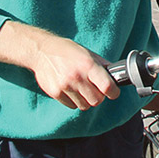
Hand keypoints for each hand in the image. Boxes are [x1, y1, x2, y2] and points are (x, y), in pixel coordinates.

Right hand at [0, 21, 118, 109]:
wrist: (42, 51)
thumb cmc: (67, 51)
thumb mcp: (87, 53)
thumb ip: (102, 65)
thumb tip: (117, 75)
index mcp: (88, 65)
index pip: (108, 87)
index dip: (114, 92)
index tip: (113, 92)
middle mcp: (77, 77)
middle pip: (97, 101)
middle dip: (98, 96)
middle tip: (94, 89)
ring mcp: (65, 86)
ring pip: (84, 106)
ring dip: (86, 100)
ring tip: (81, 89)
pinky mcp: (55, 93)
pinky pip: (72, 106)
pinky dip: (74, 101)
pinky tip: (70, 89)